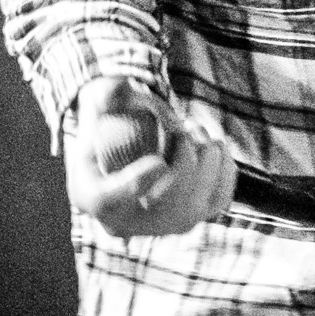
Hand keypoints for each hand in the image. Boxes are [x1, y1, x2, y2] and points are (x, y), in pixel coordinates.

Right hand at [65, 72, 231, 235]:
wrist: (125, 139)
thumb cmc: (108, 118)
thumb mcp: (100, 102)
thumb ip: (106, 94)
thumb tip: (117, 90)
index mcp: (91, 195)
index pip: (109, 202)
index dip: (134, 185)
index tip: (159, 162)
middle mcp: (125, 223)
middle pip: (165, 212)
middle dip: (186, 166)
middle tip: (186, 128)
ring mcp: (160, 225)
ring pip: (195, 209)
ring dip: (207, 162)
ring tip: (194, 129)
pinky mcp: (191, 216)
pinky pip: (218, 201)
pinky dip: (224, 170)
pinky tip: (210, 144)